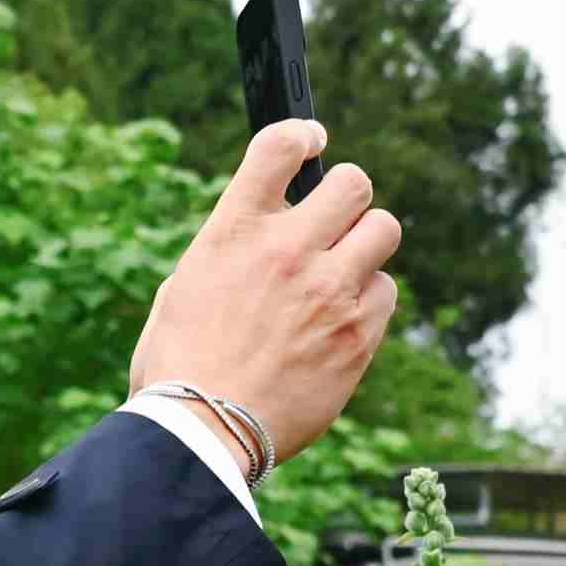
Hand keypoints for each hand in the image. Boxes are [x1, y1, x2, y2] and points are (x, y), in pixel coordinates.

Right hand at [128, 120, 400, 464]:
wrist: (202, 433)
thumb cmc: (179, 367)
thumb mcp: (185, 288)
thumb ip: (231, 251)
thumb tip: (265, 236)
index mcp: (233, 231)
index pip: (279, 146)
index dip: (302, 132)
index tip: (312, 139)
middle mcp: (287, 250)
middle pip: (353, 182)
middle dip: (347, 195)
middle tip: (335, 220)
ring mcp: (329, 290)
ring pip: (384, 229)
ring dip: (366, 245)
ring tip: (343, 274)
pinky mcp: (357, 334)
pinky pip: (386, 293)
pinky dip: (368, 302)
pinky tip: (340, 324)